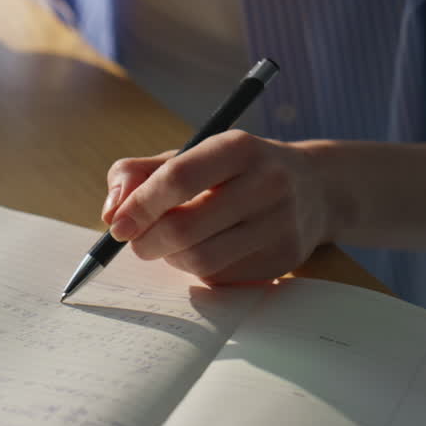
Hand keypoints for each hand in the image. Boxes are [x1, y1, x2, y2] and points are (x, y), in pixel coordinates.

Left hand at [101, 130, 334, 283]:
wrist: (314, 190)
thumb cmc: (233, 172)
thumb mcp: (190, 155)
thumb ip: (139, 173)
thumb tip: (111, 210)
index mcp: (238, 148)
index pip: (178, 178)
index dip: (140, 206)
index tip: (116, 226)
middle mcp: (267, 183)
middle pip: (185, 227)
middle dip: (147, 240)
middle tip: (135, 241)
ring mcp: (280, 225)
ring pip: (201, 259)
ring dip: (169, 257)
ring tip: (167, 244)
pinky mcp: (283, 260)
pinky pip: (220, 276)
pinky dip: (196, 269)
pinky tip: (203, 250)